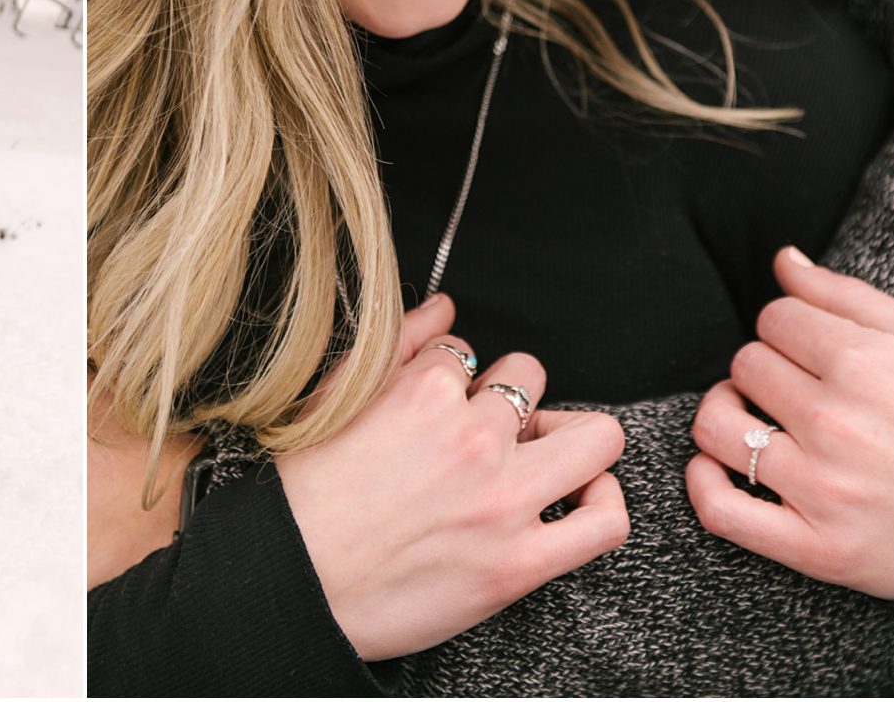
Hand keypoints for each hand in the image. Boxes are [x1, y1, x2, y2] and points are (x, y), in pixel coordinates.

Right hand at [278, 293, 628, 661]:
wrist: (289, 584)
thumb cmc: (300, 497)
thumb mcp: (335, 401)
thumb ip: (397, 344)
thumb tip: (446, 310)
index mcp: (424, 389)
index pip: (467, 353)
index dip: (453, 380)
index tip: (439, 410)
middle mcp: (473, 437)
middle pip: (533, 378)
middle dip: (513, 399)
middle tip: (491, 433)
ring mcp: (503, 500)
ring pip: (594, 437)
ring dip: (569, 439)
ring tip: (541, 461)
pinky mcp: (518, 564)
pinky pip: (604, 522)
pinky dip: (604, 504)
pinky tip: (576, 502)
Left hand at [687, 247, 893, 599]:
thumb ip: (846, 296)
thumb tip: (782, 259)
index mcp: (865, 365)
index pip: (773, 319)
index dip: (788, 330)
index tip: (810, 351)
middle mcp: (838, 424)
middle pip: (745, 365)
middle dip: (765, 369)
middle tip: (795, 388)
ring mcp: (824, 490)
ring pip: (716, 427)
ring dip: (725, 415)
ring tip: (754, 419)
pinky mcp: (817, 548)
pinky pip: (721, 510)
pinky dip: (702, 484)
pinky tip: (717, 467)